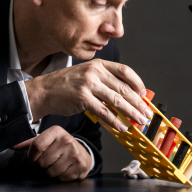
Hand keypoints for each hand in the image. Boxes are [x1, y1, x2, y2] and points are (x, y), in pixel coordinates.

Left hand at [24, 126, 91, 180]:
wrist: (82, 153)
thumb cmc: (60, 146)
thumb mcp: (46, 140)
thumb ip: (29, 142)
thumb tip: (12, 145)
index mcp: (56, 131)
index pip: (36, 146)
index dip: (31, 157)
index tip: (33, 160)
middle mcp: (67, 140)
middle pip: (42, 161)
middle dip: (41, 165)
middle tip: (48, 161)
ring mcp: (75, 153)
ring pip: (51, 172)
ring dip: (51, 172)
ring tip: (57, 165)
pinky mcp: (80, 165)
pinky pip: (61, 178)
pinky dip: (60, 177)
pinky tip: (65, 169)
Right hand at [25, 59, 152, 131]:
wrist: (44, 91)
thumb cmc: (66, 85)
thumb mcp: (87, 74)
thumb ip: (104, 80)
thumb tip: (126, 95)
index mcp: (99, 64)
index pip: (125, 71)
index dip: (137, 83)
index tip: (144, 94)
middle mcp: (95, 72)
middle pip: (124, 88)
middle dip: (138, 103)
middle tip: (146, 113)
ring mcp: (89, 84)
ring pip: (117, 101)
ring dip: (131, 113)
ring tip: (139, 121)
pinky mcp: (83, 99)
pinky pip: (104, 112)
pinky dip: (115, 121)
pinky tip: (122, 127)